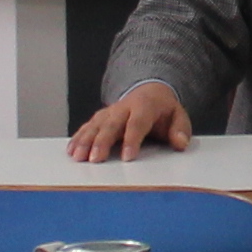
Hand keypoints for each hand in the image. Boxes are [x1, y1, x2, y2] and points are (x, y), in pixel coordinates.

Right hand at [70, 85, 191, 161]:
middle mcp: (123, 107)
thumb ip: (180, 130)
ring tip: (78, 157)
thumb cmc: (163, 110)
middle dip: (102, 142)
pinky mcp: (100, 117)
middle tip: (95, 159)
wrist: (149, 92)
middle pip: (111, 124)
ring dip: (85, 141)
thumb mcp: (178, 116)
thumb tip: (181, 143)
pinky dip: (78, 138)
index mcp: (145, 106)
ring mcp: (109, 112)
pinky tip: (71, 150)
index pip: (137, 123)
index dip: (132, 139)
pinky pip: (87, 126)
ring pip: (95, 125)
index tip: (127, 158)